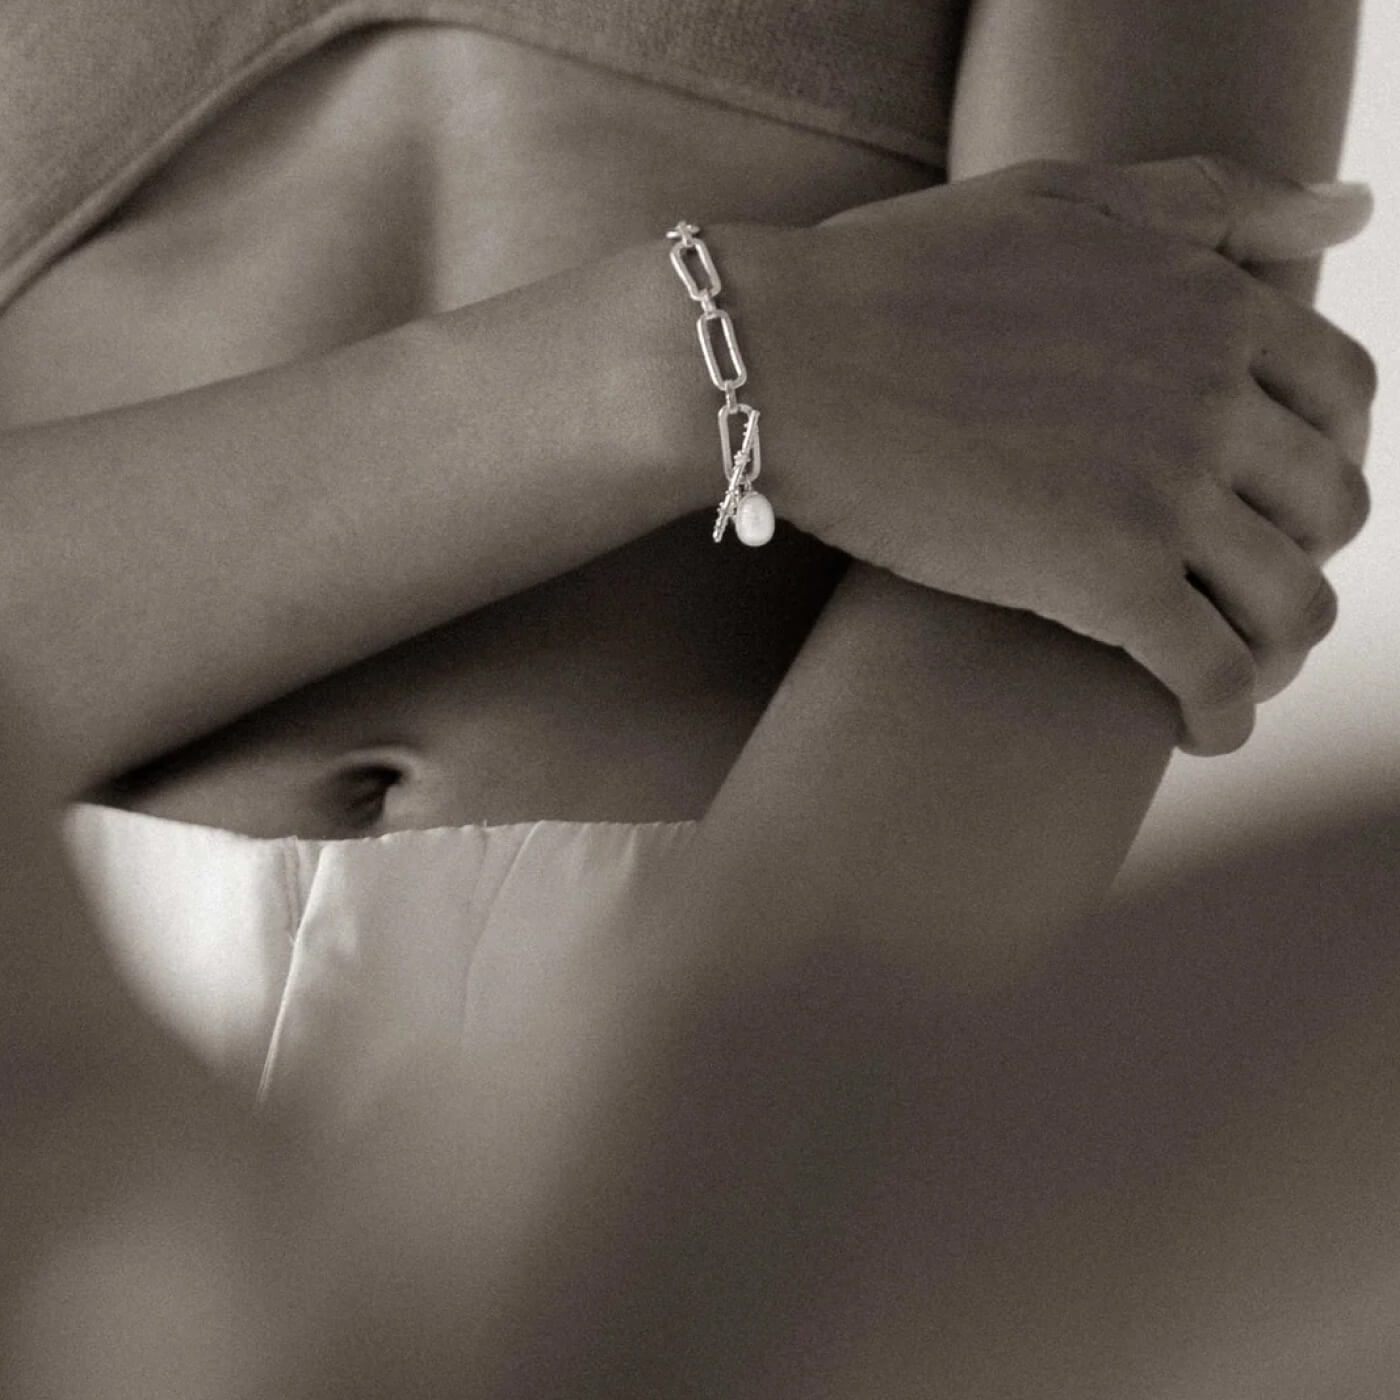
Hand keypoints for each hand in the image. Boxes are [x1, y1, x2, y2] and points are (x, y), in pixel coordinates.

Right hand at [728, 155, 1375, 753]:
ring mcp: (1164, 490)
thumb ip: (1210, 202)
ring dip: (1279, 650)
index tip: (1272, 495)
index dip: (1324, 455)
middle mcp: (1212, 395)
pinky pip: (1214, 672)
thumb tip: (1352, 209)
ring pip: (1294, 603)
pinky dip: (1226, 714)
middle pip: (1329, 506)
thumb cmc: (894, 277)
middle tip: (1240, 589)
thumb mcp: (1065, 197)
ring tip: (1232, 669)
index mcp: (1211, 303)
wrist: (781, 356)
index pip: (1342, 395)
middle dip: (1301, 556)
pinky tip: (1199, 731)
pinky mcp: (1103, 580)